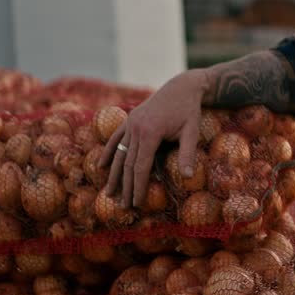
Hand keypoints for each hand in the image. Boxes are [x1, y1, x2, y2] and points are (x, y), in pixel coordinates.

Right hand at [99, 69, 207, 206]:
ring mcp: (130, 123)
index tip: (136, 203)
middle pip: (127, 163)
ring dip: (114, 175)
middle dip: (125, 186)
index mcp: (150, 133)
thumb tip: (188, 177)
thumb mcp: (192, 131)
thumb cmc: (189, 110)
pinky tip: (101, 167)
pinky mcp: (129, 120)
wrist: (181, 87)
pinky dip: (108, 153)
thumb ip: (187, 154)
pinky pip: (115, 139)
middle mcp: (135, 128)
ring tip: (109, 194)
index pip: (140, 166)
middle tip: (123, 206)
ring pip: (118, 153)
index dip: (137, 186)